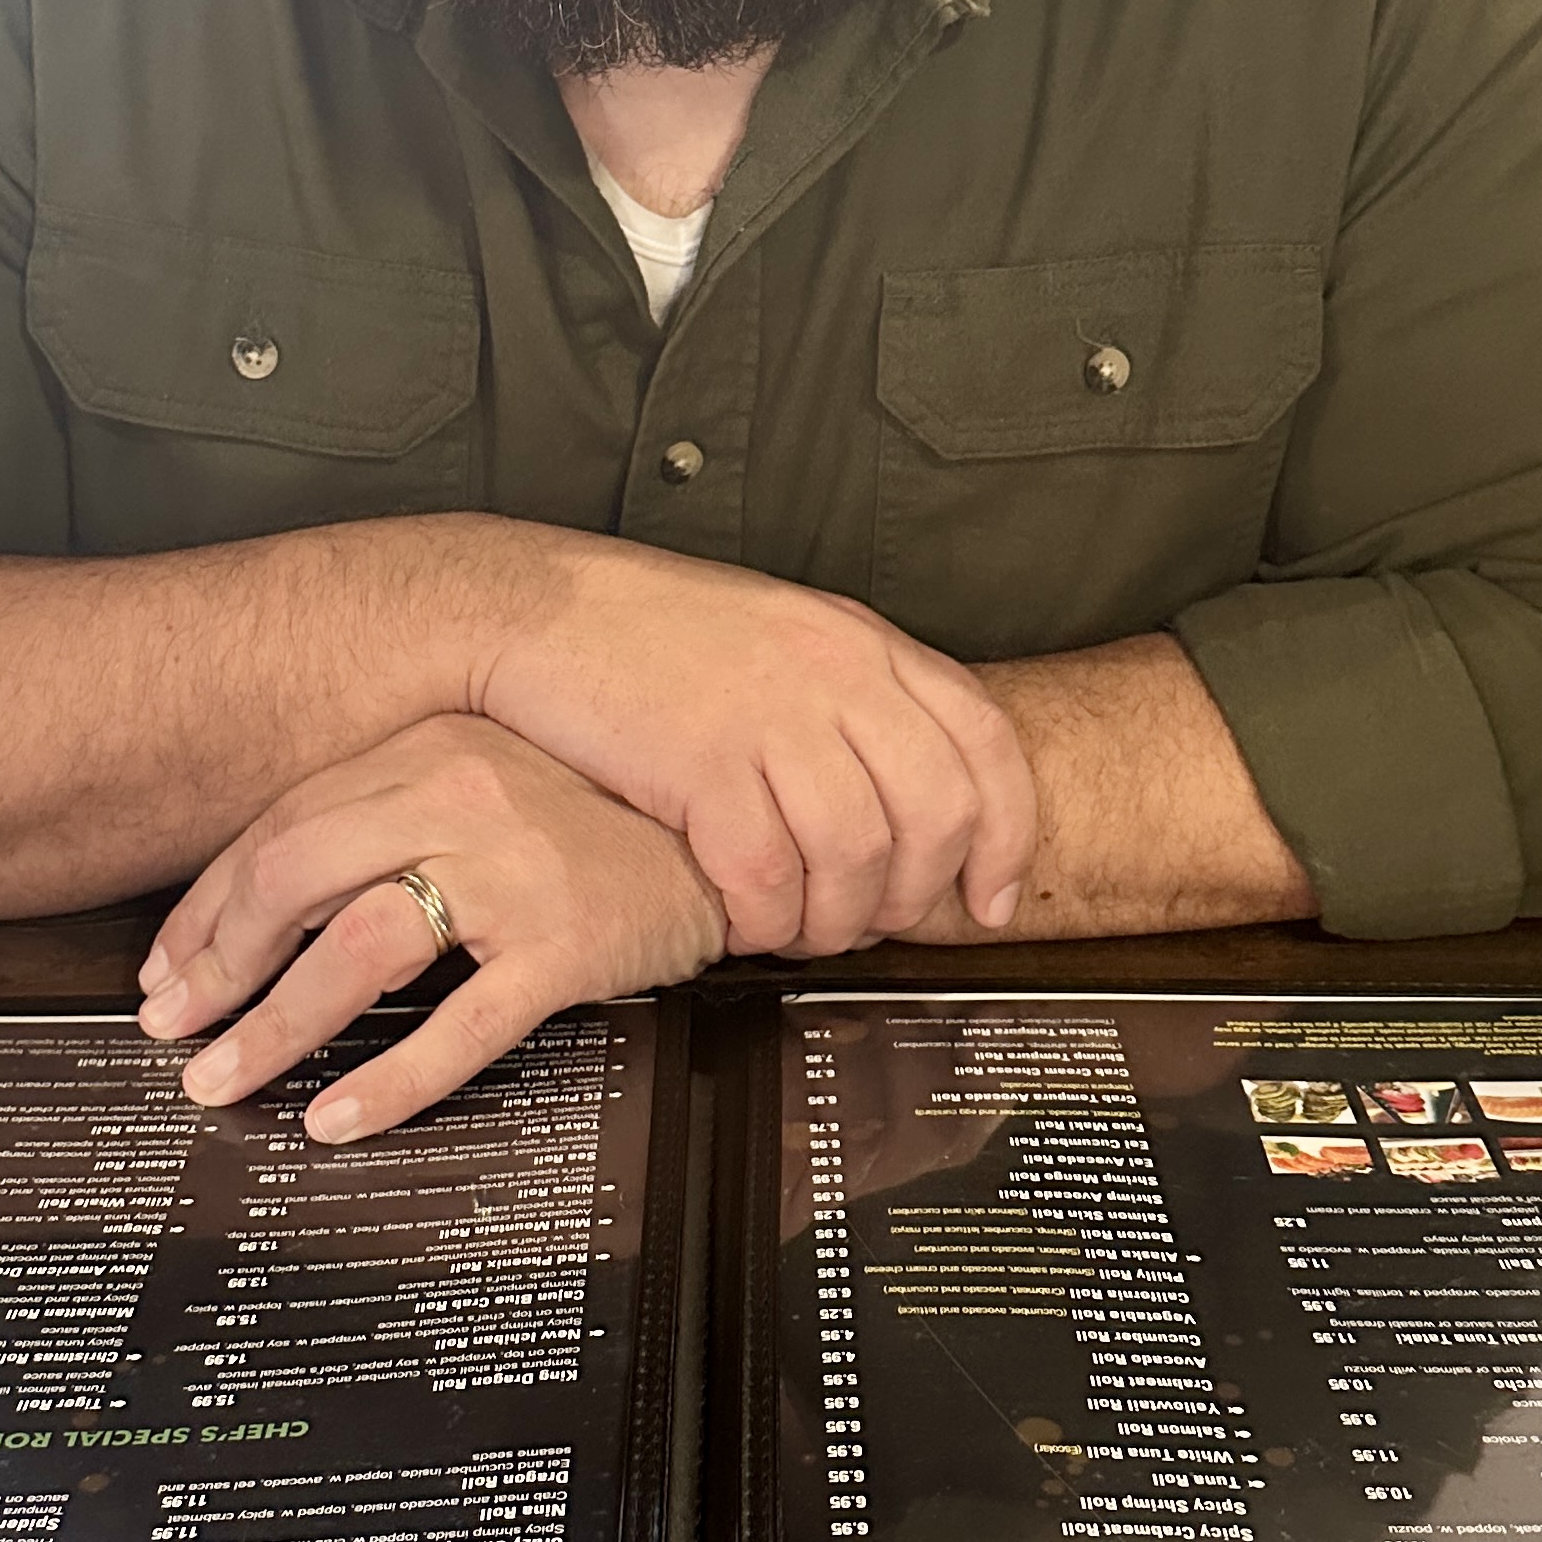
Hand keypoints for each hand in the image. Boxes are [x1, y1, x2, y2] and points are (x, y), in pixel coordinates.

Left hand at [136, 714, 725, 1138]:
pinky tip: (341, 1120)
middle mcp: (461, 795)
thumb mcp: (483, 791)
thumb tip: (262, 918)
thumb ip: (387, 827)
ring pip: (359, 947)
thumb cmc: (596, 825)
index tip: (167, 972)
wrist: (727, 839)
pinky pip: (461, 1024)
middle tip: (175, 1032)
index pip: (283, 829)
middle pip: (298, 879)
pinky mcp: (567, 942)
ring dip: (274, 1024)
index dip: (208, 909)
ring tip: (224, 1081)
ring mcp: (516, 869)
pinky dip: (391, 1080)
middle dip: (219, 967)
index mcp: (427, 752)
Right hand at [468, 534, 1036, 956]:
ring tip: (800, 932)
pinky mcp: (700, 760)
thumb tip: (912, 808)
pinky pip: (764, 873)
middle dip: (915, 896)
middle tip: (872, 927)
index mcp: (863, 642)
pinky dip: (762, 919)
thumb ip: (854, 705)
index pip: (985, 743)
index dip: (1005, 837)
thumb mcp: (782, 640)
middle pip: (935, 812)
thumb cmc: (650, 635)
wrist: (536, 609)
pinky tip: (742, 921)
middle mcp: (833, 672)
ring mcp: (770, 713)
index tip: (989, 899)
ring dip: (835, 920)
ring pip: (857, 854)